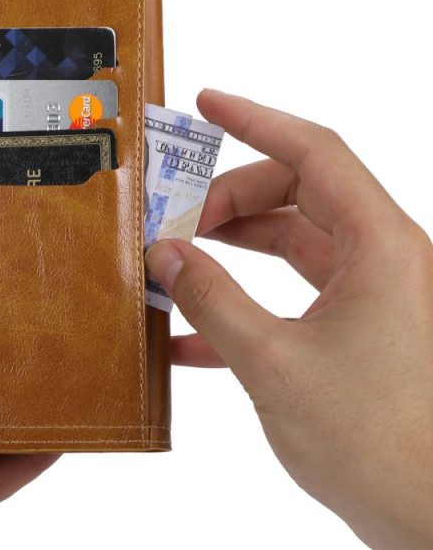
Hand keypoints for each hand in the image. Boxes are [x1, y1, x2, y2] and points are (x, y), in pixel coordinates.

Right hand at [146, 90, 432, 549]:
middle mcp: (382, 260)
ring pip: (292, 244)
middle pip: (296, 195)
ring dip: (232, 251)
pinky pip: (291, 296)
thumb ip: (213, 300)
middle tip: (173, 222)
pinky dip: (244, 304)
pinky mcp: (355, 334)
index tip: (207, 105)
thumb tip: (168, 255)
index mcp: (380, 247)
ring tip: (177, 265)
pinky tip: (194, 337)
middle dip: (228, 202)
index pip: (314, 152)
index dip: (257, 120)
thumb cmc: (379, 444)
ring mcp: (370, 298)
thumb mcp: (274, 362)